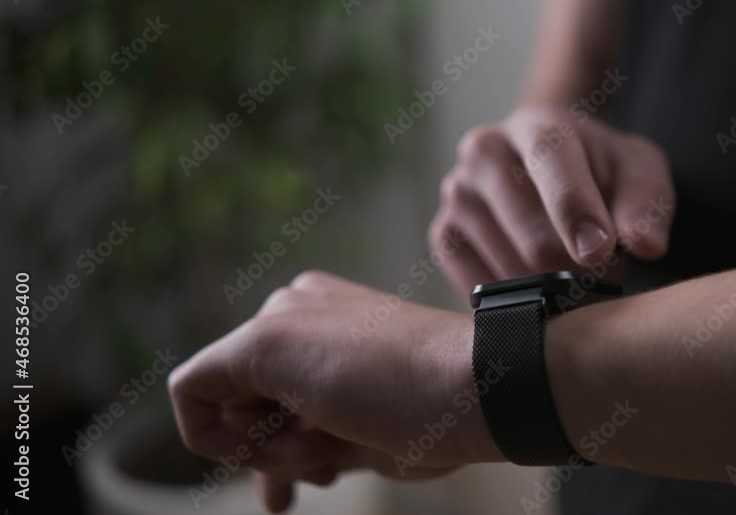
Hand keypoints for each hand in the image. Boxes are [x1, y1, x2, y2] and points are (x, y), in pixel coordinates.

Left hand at [168, 271, 500, 512]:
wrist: (477, 388)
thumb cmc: (438, 414)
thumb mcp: (365, 431)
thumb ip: (316, 437)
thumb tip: (271, 471)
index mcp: (330, 316)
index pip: (271, 385)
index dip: (273, 442)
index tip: (311, 476)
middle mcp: (299, 305)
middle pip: (242, 393)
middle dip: (261, 452)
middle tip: (289, 495)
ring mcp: (281, 317)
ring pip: (223, 397)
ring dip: (261, 449)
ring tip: (320, 461)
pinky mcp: (260, 340)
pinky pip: (192, 394)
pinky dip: (220, 441)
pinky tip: (287, 451)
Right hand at [430, 106, 674, 294]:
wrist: (550, 168)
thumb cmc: (601, 172)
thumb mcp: (638, 172)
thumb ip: (646, 203)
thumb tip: (646, 246)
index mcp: (537, 126)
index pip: (550, 164)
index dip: (576, 213)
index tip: (600, 254)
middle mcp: (484, 151)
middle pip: (533, 237)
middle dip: (579, 268)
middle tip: (605, 268)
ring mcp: (457, 193)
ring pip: (509, 270)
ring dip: (552, 287)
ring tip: (574, 270)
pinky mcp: (443, 233)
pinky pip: (480, 287)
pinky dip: (517, 298)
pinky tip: (537, 283)